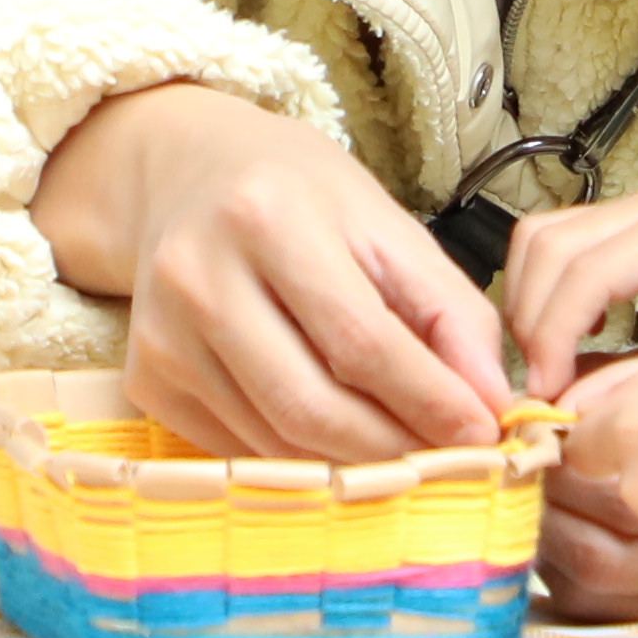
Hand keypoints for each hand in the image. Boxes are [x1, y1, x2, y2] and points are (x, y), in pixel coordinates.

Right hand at [30, 83, 508, 464]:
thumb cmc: (301, 198)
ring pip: (273, 440)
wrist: (185, 176)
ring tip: (401, 447)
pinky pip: (237, 448)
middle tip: (446, 459)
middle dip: (392, 448)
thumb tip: (492, 407)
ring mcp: (162, 336)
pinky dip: (297, 458)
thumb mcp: (386, 226)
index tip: (482, 433)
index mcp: (269, 218)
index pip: (361, 341)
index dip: (428, 400)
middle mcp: (199, 277)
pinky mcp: (145, 380)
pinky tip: (332, 435)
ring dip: (351, 462)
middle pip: (309, 405)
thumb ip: (450, 312)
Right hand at [489, 184, 637, 390]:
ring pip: (544, 241)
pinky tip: (569, 347)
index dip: (549, 336)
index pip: (583, 271)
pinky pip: (565, 249)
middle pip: (547, 243)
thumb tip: (554, 418)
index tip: (542, 399)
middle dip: (530, 318)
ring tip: (549, 372)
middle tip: (537, 390)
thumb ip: (633, 393)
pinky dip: (550, 296)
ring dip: (532, 305)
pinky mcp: (637, 228)